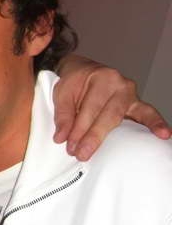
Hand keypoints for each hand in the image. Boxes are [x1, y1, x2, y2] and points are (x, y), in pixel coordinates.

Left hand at [53, 57, 170, 160]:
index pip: (89, 108)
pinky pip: (148, 113)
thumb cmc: (75, 82)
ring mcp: (130, 94)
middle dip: (94, 136)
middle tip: (82, 154)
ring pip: (128, 116)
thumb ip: (63, 115)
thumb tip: (62, 138)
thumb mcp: (63, 93)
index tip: (70, 146)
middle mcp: (119, 84)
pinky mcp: (136, 104)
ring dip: (128, 134)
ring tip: (129, 149)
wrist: (83, 70)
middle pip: (108, 115)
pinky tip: (163, 134)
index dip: (79, 129)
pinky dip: (156, 123)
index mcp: (101, 78)